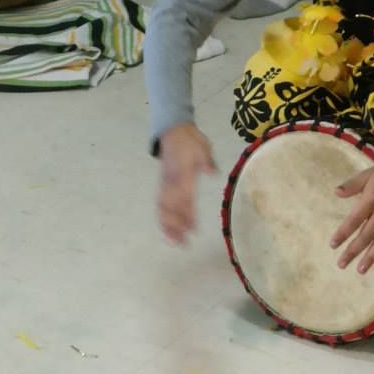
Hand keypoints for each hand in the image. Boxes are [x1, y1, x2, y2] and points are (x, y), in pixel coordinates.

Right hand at [157, 122, 217, 243]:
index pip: (185, 198)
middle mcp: (172, 182)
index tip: (193, 229)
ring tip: (174, 241)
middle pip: (170, 208)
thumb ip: (207, 161)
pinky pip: (160, 203)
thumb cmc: (191, 140)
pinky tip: (167, 228)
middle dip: (175, 227)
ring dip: (167, 225)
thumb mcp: (203, 147)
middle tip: (183, 243)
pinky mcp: (163, 184)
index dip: (188, 215)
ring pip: (163, 208)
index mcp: (183, 174)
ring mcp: (166, 183)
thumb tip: (213, 172)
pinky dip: (162, 217)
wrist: (173, 130)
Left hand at [330, 160, 373, 273]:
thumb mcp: (366, 175)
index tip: (332, 244)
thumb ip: (351, 185)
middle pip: (367, 235)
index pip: (355, 219)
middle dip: (354, 251)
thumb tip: (335, 192)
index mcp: (372, 200)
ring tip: (360, 270)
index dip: (343, 233)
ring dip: (371, 257)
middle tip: (342, 264)